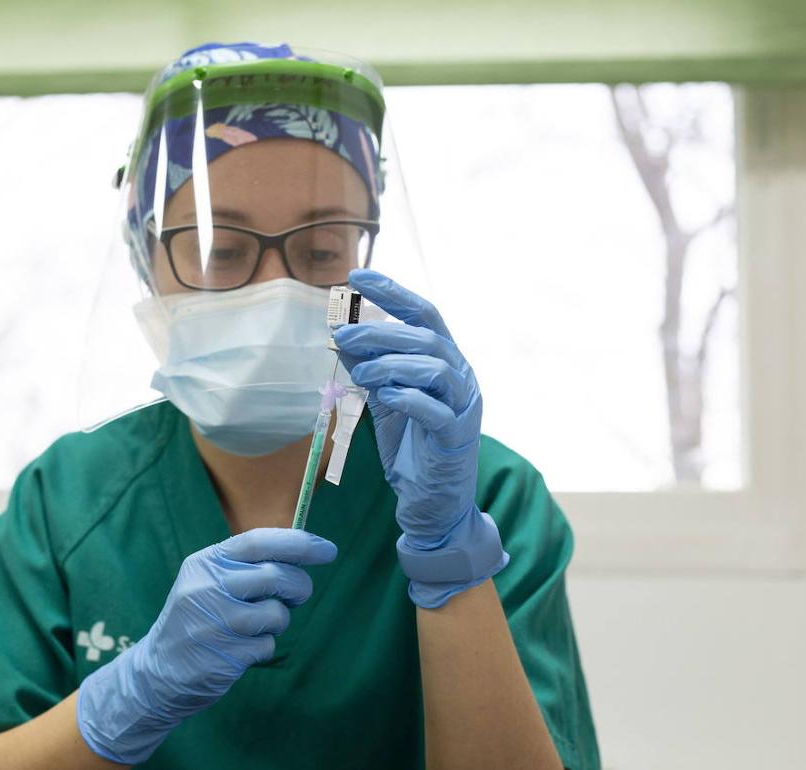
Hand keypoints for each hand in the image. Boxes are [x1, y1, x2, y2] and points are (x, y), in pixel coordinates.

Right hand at [76, 528, 336, 763]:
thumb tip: (302, 551)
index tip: (327, 550)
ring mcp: (214, 624)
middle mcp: (207, 588)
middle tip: (299, 594)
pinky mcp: (223, 656)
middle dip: (299, 586)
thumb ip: (245, 566)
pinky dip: (264, 647)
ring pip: (276, 613)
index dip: (298, 543)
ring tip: (259, 626)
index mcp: (205, 562)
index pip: (258, 542)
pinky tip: (242, 649)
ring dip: (278, 621)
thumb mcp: (208, 580)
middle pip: (275, 576)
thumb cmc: (197, 619)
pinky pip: (267, 646)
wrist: (157, 672)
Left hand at [333, 269, 506, 607]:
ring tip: (361, 373)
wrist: (434, 505)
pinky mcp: (457, 437)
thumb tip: (341, 335)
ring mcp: (464, 406)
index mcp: (444, 361)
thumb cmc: (412, 450)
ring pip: (435, 367)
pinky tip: (383, 397)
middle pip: (426, 337)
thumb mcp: (385, 402)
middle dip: (381, 331)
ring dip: (392, 363)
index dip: (391, 292)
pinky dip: (408, 398)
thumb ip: (369, 369)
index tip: (356, 276)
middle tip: (342, 335)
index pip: (423, 313)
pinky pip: (437, 410)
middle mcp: (460, 376)